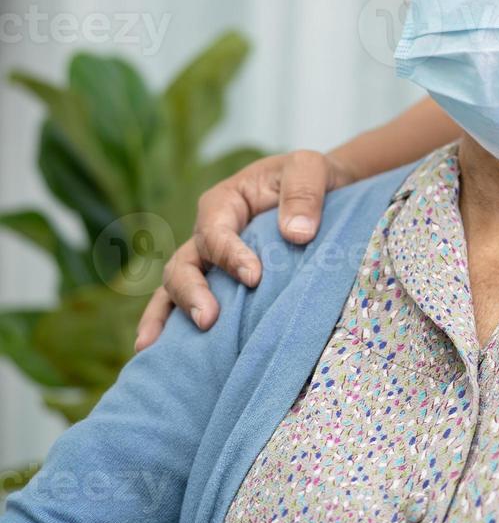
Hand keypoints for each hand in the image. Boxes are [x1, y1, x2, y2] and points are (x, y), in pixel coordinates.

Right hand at [134, 150, 358, 349]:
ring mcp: (209, 261)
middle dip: (191, 293)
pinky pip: (185, 304)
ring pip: (175, 288)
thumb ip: (303, 194)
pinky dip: (168, 327)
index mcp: (224, 203)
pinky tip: (153, 355)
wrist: (321, 191)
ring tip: (155, 349)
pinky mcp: (220, 284)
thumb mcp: (309, 168)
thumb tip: (297, 234)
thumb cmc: (309, 177)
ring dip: (169, 316)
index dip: (230, 255)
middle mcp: (208, 233)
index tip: (254, 277)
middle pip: (184, 264)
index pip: (216, 232)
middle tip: (208, 320)